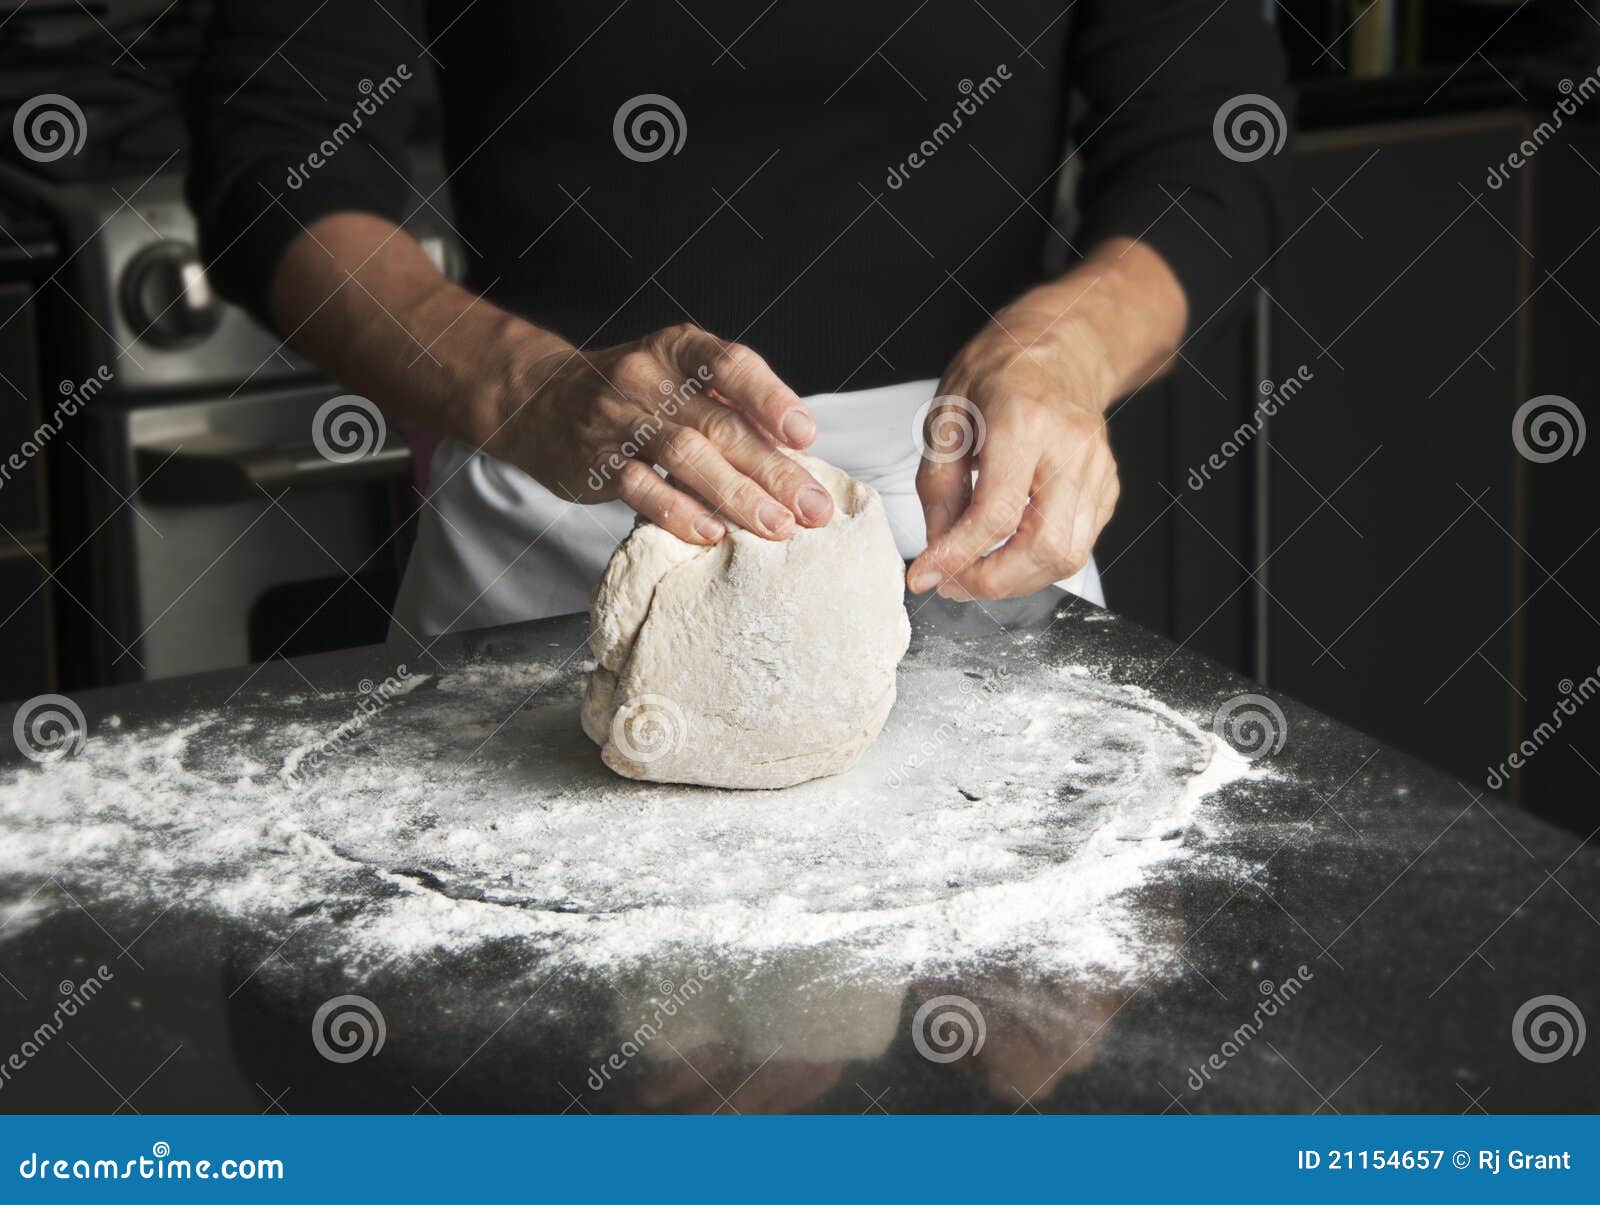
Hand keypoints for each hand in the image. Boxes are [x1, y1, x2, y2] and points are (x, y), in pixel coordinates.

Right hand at [482, 322, 834, 544]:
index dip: (772, 399)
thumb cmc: (630, 394)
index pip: (732, 365)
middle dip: (773, 470)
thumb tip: (795, 454)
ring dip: (737, 495)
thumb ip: (728, 404)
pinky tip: (712, 533)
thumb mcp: (677, 376)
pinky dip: (679, 511)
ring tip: (776, 526)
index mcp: (679, 350)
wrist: (537, 399)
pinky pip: (640, 487)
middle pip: (720, 424)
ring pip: (686, 456)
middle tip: (813, 508)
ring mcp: (618, 419)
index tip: (805, 436)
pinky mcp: (594, 461)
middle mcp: (649, 377)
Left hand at [906, 307, 1119, 599]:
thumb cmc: (999, 373)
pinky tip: (1008, 550)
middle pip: (1043, 547)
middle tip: (953, 583)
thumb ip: (938, 485)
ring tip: (976, 571)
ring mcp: (1097, 470)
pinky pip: (1077, 545)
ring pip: (1067, 557)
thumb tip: (939, 548)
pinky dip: (1038, 562)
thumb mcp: (945, 415)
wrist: (1059, 347)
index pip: (996, 514)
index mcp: (1024, 423)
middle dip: (992, 582)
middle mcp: (1071, 449)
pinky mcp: (1107, 488)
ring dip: (1016, 581)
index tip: (926, 576)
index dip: (957, 556)